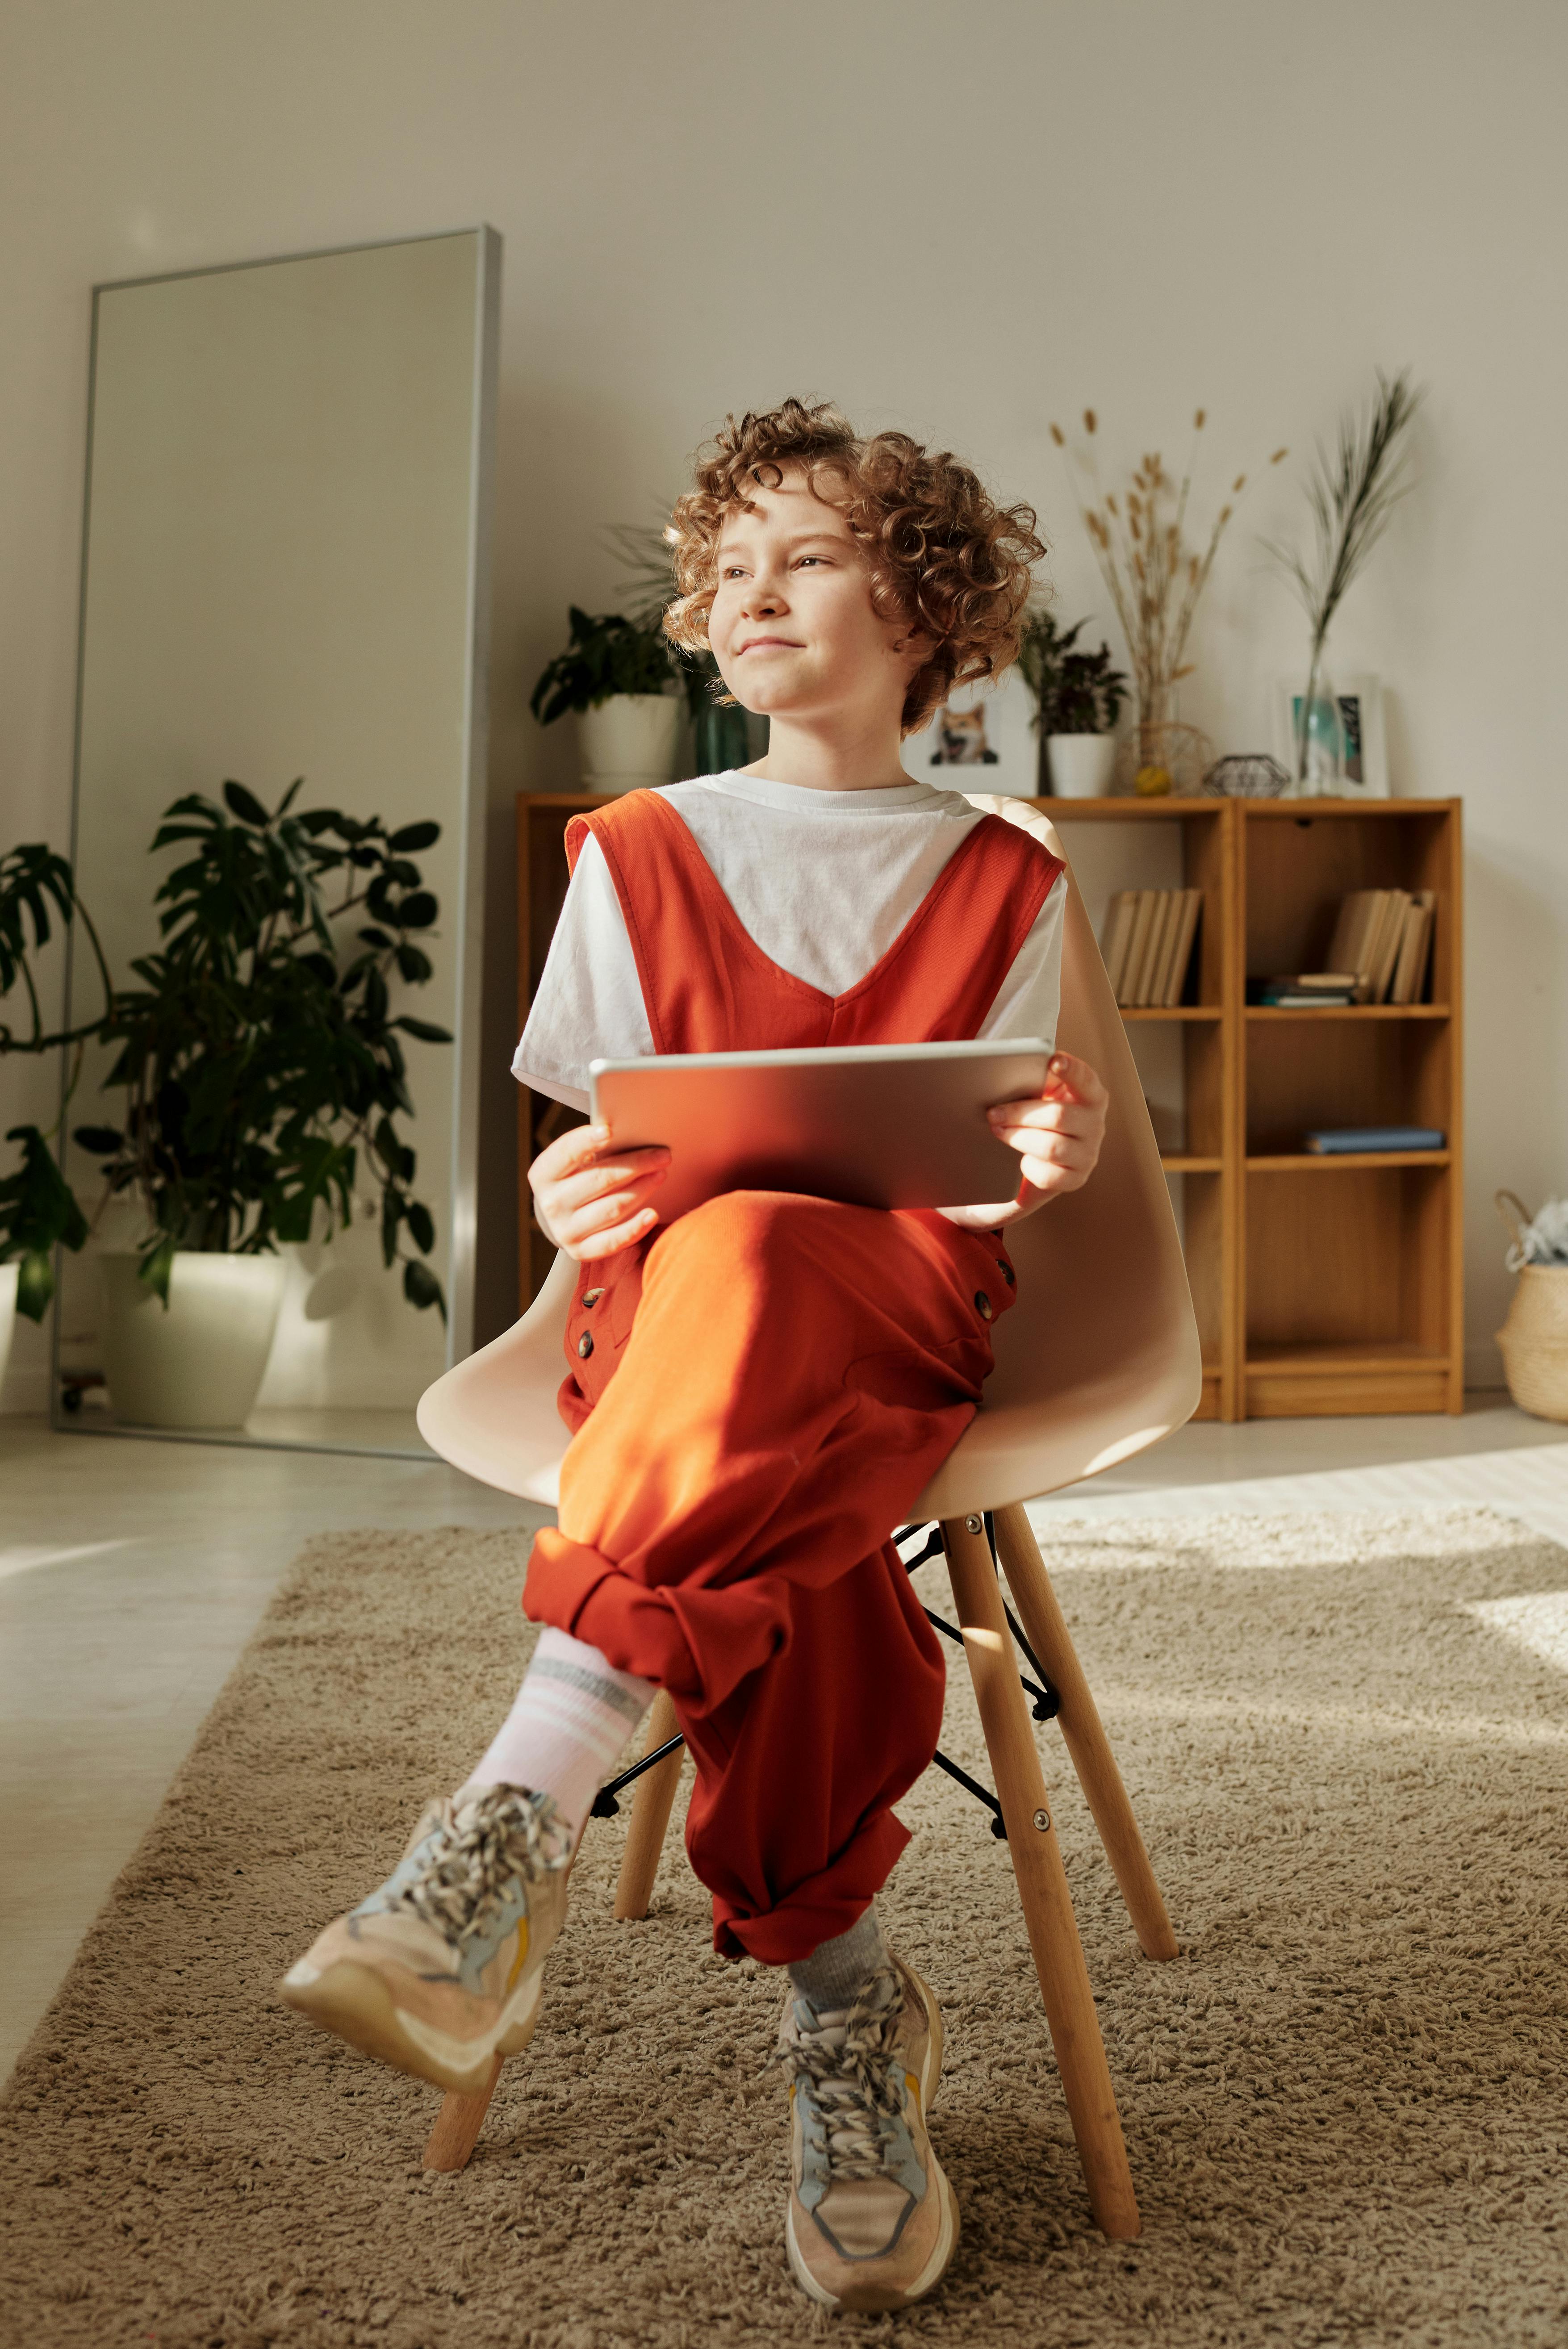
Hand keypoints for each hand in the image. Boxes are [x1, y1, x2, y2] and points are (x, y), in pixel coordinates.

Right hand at [529, 1123, 668, 1260]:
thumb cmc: (578, 1177)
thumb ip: (594, 1149)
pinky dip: (635, 1228)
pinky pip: (613, 1241)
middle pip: (599, 1179)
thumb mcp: (576, 1161)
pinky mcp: (581, 1251)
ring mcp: (565, 1230)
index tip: (609, 1131)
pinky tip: (652, 1214)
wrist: (564, 1215)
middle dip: (635, 1165)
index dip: (586, 1141)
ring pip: (611, 1208)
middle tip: (662, 1155)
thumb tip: (631, 1135)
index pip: (566, 1153)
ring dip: (642, 1190)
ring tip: (661, 1174)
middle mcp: (550, 1203)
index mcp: (543, 1174)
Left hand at [940, 1050, 1108, 1231]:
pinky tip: (1020, 1161)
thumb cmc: (1038, 1118)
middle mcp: (1095, 1125)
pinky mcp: (1076, 1179)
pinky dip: (1028, 1168)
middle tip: (993, 1112)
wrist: (1038, 1160)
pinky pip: (1048, 1176)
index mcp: (1091, 1097)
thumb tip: (1011, 1071)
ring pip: (1051, 1147)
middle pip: (1058, 1116)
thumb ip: (1038, 1082)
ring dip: (1018, 1138)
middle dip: (1020, 1113)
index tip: (1053, 1060)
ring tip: (998, 1130)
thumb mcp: (1042, 1097)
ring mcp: (1088, 1155)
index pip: (1086, 1080)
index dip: (1071, 1069)